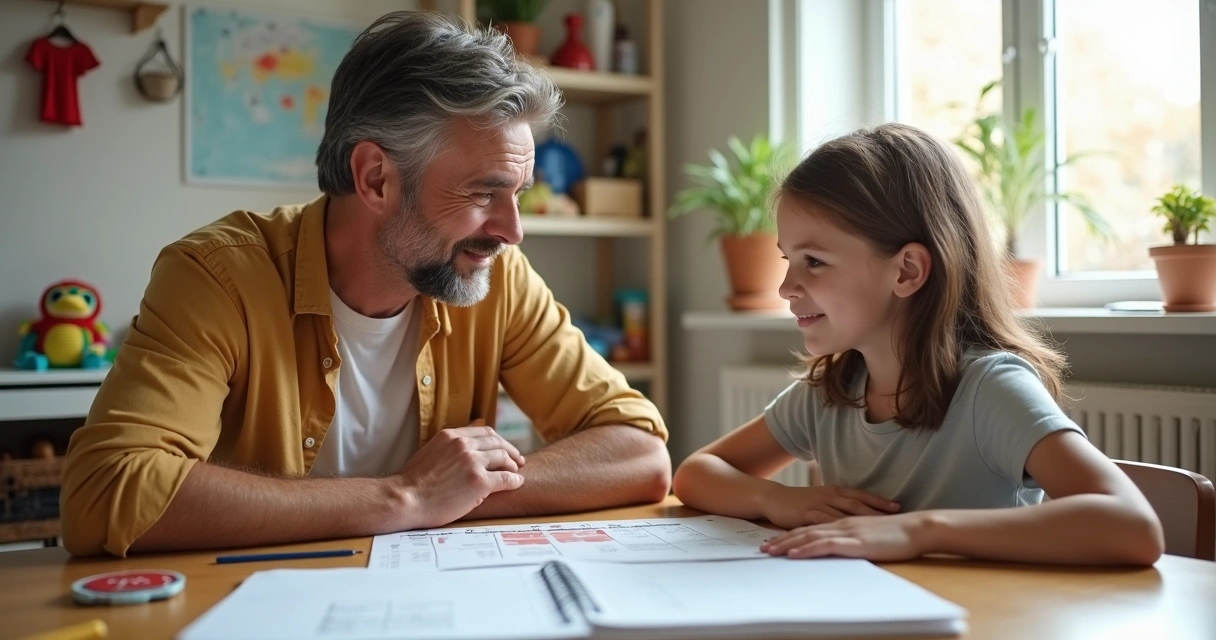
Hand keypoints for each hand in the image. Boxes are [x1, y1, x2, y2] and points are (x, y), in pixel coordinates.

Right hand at [394, 426, 526, 528]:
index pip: (484, 432)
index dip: (498, 440)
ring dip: (513, 465)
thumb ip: (449, 445)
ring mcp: (472, 462)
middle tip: (518, 460)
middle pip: (497, 442)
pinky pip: (505, 478)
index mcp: (451, 436)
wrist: (404, 499)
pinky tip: (517, 483)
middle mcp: (463, 445)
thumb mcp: (430, 451)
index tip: (504, 448)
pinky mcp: (479, 482)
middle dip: (510, 451)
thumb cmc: (412, 482)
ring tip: (516, 472)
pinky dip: (514, 480)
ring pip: (503, 458)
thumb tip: (465, 437)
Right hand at [759, 484, 899, 528]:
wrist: (772, 498)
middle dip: (877, 509)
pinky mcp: (806, 514)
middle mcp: (829, 496)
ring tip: (877, 528)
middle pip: (857, 503)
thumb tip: (855, 518)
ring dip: (861, 519)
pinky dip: (837, 530)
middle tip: (896, 515)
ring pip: (843, 512)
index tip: (898, 506)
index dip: (879, 501)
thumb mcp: (820, 501)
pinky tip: (846, 536)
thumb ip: (837, 508)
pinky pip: (823, 523)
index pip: (861, 496)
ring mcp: (818, 504)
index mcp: (834, 492)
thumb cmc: (798, 502)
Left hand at [760, 511, 931, 561]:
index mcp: (845, 522)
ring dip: (787, 544)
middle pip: (805, 531)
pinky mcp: (854, 542)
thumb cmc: (899, 535)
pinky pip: (825, 545)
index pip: (813, 528)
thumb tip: (845, 549)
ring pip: (809, 536)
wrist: (918, 528)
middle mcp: (841, 524)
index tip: (776, 541)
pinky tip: (794, 554)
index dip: (793, 534)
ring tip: (770, 551)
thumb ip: (856, 540)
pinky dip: (807, 548)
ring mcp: (847, 531)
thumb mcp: (871, 536)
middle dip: (782, 539)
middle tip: (763, 548)